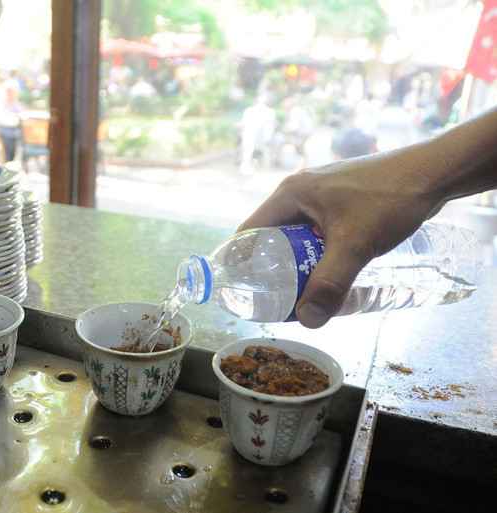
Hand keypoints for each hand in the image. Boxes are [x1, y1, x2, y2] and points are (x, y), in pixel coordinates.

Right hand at [238, 151, 443, 327]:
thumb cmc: (391, 199)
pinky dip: (316, 252)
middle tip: (279, 299)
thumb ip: (330, 283)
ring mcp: (321, 193)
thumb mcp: (355, 245)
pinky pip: (316, 231)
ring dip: (298, 262)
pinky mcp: (340, 199)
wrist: (435, 172)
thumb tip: (308, 320)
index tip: (245, 291)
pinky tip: (332, 269)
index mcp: (290, 193)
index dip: (241, 263)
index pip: (249, 232)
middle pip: (272, 237)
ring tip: (305, 290)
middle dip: (273, 269)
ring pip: (296, 235)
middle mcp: (299, 190)